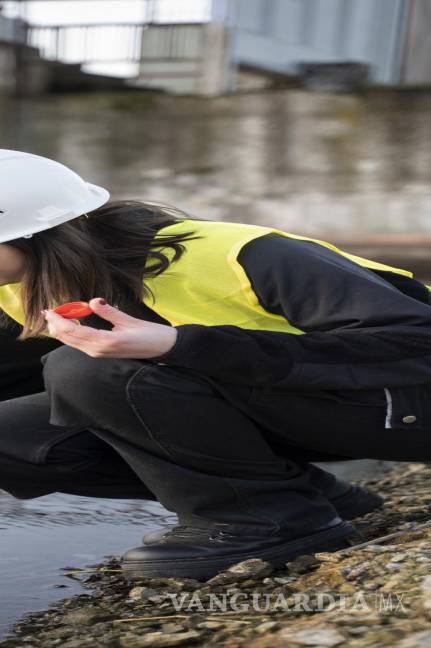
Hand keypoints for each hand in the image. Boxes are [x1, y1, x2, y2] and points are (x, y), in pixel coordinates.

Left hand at [42, 298, 177, 358]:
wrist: (164, 349)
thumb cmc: (150, 334)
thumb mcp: (128, 320)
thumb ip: (108, 311)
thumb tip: (93, 301)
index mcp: (105, 341)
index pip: (73, 331)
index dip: (58, 320)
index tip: (49, 310)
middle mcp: (99, 350)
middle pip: (68, 339)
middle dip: (55, 326)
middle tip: (48, 311)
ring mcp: (100, 353)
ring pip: (72, 342)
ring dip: (62, 330)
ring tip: (54, 317)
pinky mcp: (103, 353)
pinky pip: (81, 344)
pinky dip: (72, 334)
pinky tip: (70, 325)